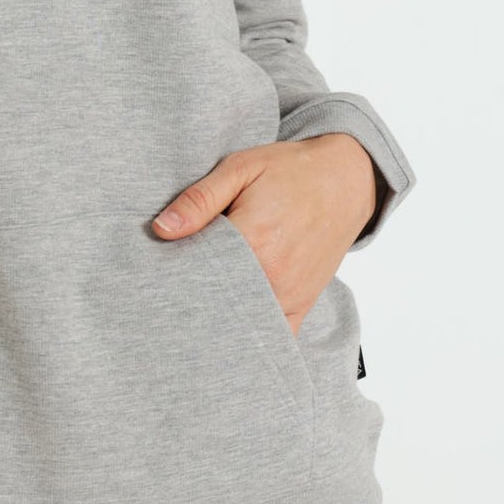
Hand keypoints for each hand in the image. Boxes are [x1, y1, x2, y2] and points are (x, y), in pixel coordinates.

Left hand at [151, 133, 376, 335]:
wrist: (345, 180)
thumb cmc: (290, 170)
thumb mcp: (240, 168)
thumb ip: (199, 199)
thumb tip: (160, 229)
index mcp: (252, 240)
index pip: (196, 270)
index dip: (173, 271)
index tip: (157, 271)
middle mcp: (272, 276)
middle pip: (215, 300)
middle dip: (191, 296)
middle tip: (171, 287)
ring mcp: (289, 295)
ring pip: (241, 322)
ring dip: (218, 316)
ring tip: (196, 304)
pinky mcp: (302, 305)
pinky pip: (273, 335)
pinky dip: (251, 334)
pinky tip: (230, 330)